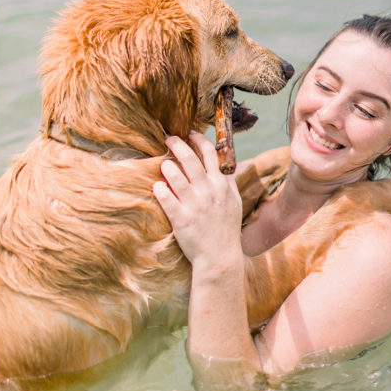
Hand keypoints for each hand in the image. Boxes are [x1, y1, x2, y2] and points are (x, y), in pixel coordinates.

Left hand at [152, 132, 243, 268]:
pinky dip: (159, 188)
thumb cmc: (226, 228)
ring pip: (174, 174)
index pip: (210, 153)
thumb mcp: (233, 202)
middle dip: (176, 143)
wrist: (220, 257)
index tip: (189, 133)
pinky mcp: (180, 217)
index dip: (198, 139)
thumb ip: (228, 181)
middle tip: (167, 138)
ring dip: (166, 166)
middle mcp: (208, 191)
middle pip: (189, 158)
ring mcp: (194, 203)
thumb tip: (225, 162)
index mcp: (222, 185)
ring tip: (164, 165)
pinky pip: (164, 195)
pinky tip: (157, 186)